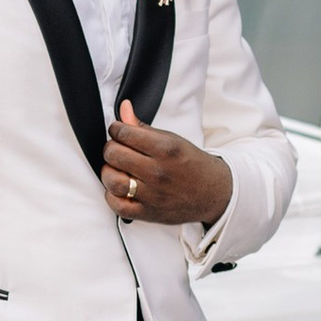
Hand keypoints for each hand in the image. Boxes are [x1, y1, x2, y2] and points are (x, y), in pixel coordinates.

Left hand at [102, 101, 233, 232]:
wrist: (213, 193)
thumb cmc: (191, 164)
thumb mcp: (172, 140)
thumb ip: (143, 127)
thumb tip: (124, 108)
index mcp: (165, 149)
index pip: (124, 133)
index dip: (116, 129)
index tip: (118, 131)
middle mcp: (158, 172)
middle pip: (114, 155)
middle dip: (111, 148)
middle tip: (116, 148)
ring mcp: (153, 194)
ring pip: (113, 180)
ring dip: (108, 172)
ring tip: (116, 168)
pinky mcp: (149, 213)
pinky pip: (118, 206)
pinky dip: (112, 196)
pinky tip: (120, 188)